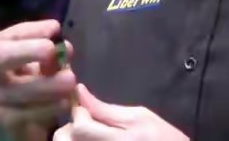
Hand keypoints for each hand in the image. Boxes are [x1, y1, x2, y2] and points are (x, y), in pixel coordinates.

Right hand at [0, 20, 76, 140]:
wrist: (20, 125)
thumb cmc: (30, 86)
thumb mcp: (40, 66)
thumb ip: (50, 57)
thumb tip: (65, 49)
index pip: (8, 35)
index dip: (32, 30)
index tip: (55, 28)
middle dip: (29, 50)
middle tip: (54, 50)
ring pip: (16, 89)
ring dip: (48, 85)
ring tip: (71, 83)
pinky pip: (24, 114)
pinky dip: (48, 108)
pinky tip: (64, 103)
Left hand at [53, 85, 188, 140]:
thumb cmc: (162, 137)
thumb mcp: (139, 117)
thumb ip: (106, 109)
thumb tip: (80, 92)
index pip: (79, 127)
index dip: (79, 113)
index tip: (87, 108)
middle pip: (65, 140)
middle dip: (71, 128)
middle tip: (87, 123)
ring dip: (73, 138)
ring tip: (90, 134)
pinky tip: (94, 139)